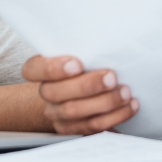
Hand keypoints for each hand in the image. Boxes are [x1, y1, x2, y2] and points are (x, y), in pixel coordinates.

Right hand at [21, 56, 138, 134]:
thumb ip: (84, 47)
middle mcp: (46, 94)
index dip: (52, 68)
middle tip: (112, 77)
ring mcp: (58, 114)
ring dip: (105, 102)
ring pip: (75, 112)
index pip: (32, 70)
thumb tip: (107, 31)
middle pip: (56, 93)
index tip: (77, 64)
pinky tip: (129, 105)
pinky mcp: (74, 130)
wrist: (81, 92)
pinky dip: (115, 116)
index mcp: (40, 71)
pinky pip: (92, 127)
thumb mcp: (80, 51)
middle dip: (87, 85)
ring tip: (125, 92)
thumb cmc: (85, 64)